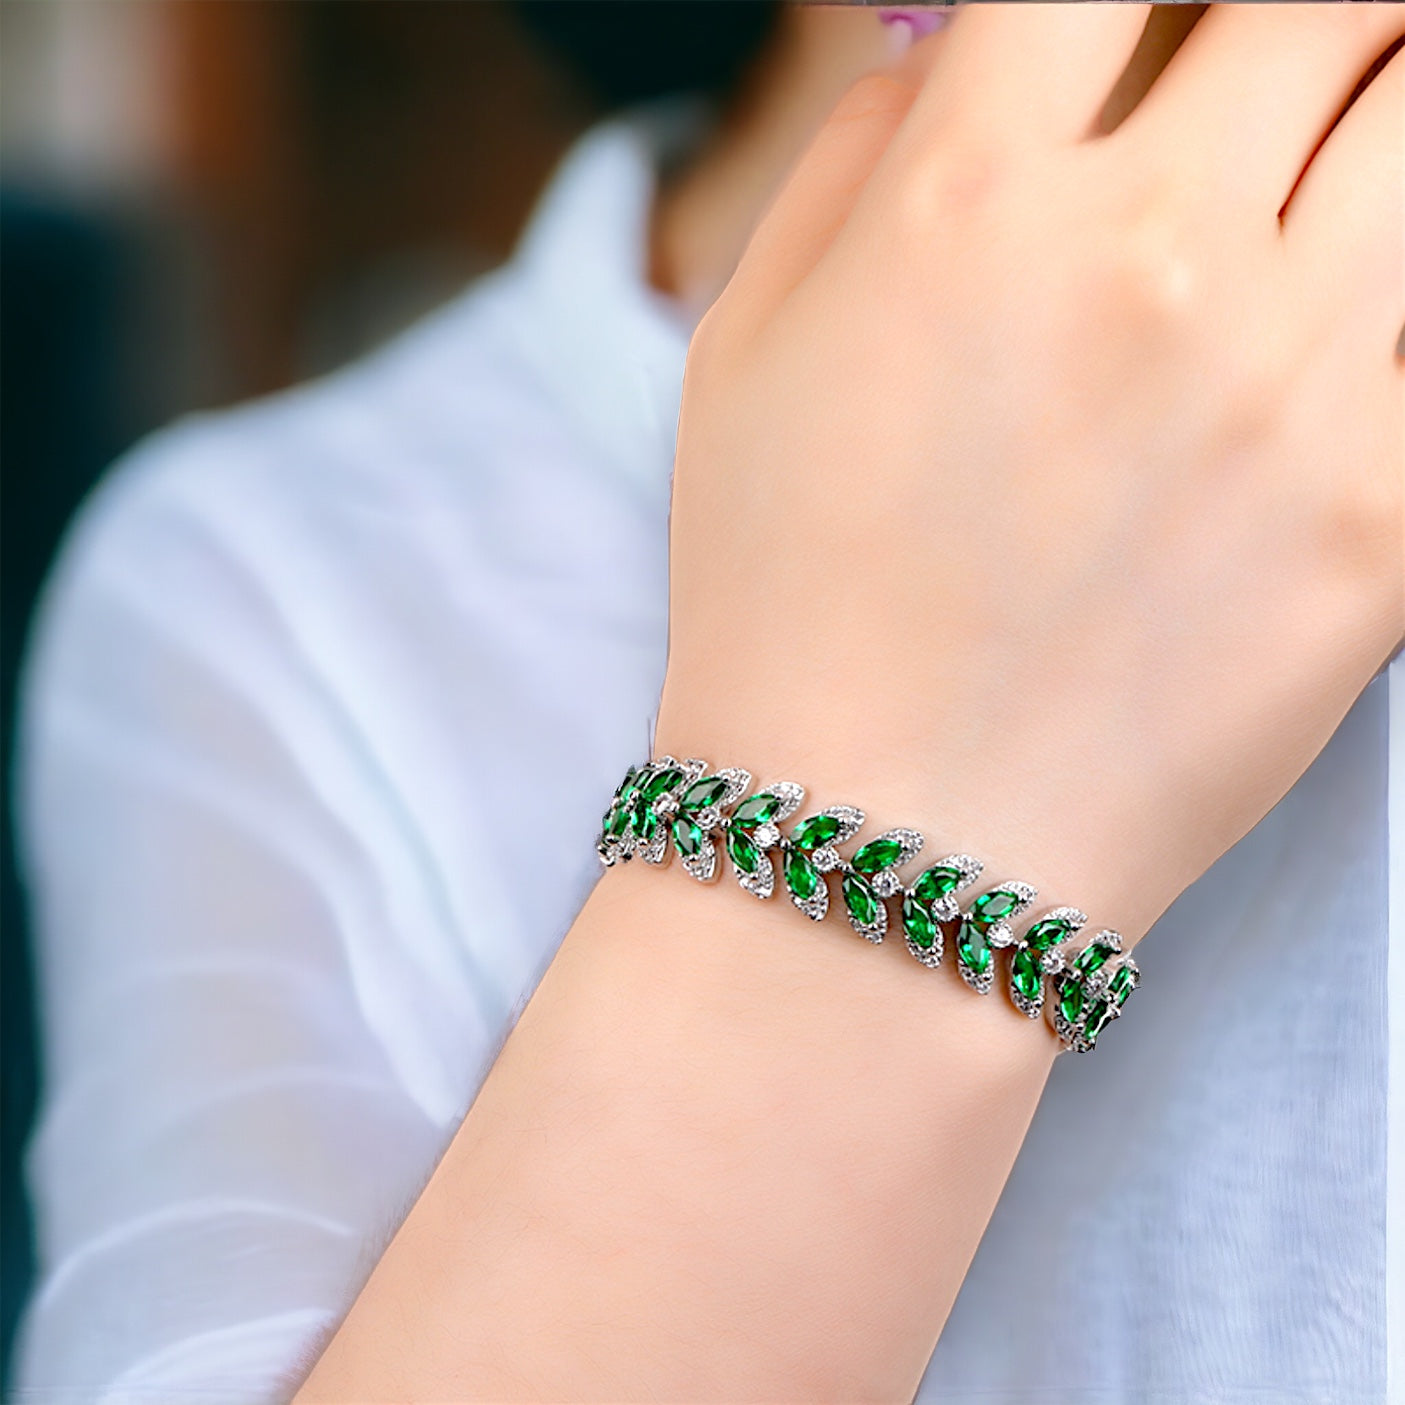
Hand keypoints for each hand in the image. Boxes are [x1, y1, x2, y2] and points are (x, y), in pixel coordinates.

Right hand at [657, 3, 1404, 943]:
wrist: (879, 844)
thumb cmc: (781, 606)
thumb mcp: (739, 360)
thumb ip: (847, 165)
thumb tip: (940, 53)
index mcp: (968, 207)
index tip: (1122, 39)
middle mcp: (1148, 261)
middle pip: (1323, 0)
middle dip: (1296, 29)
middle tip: (1269, 93)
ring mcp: (1292, 388)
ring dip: (1375, 133)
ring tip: (1303, 219)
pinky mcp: (1388, 521)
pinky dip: (1391, 324)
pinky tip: (1316, 367)